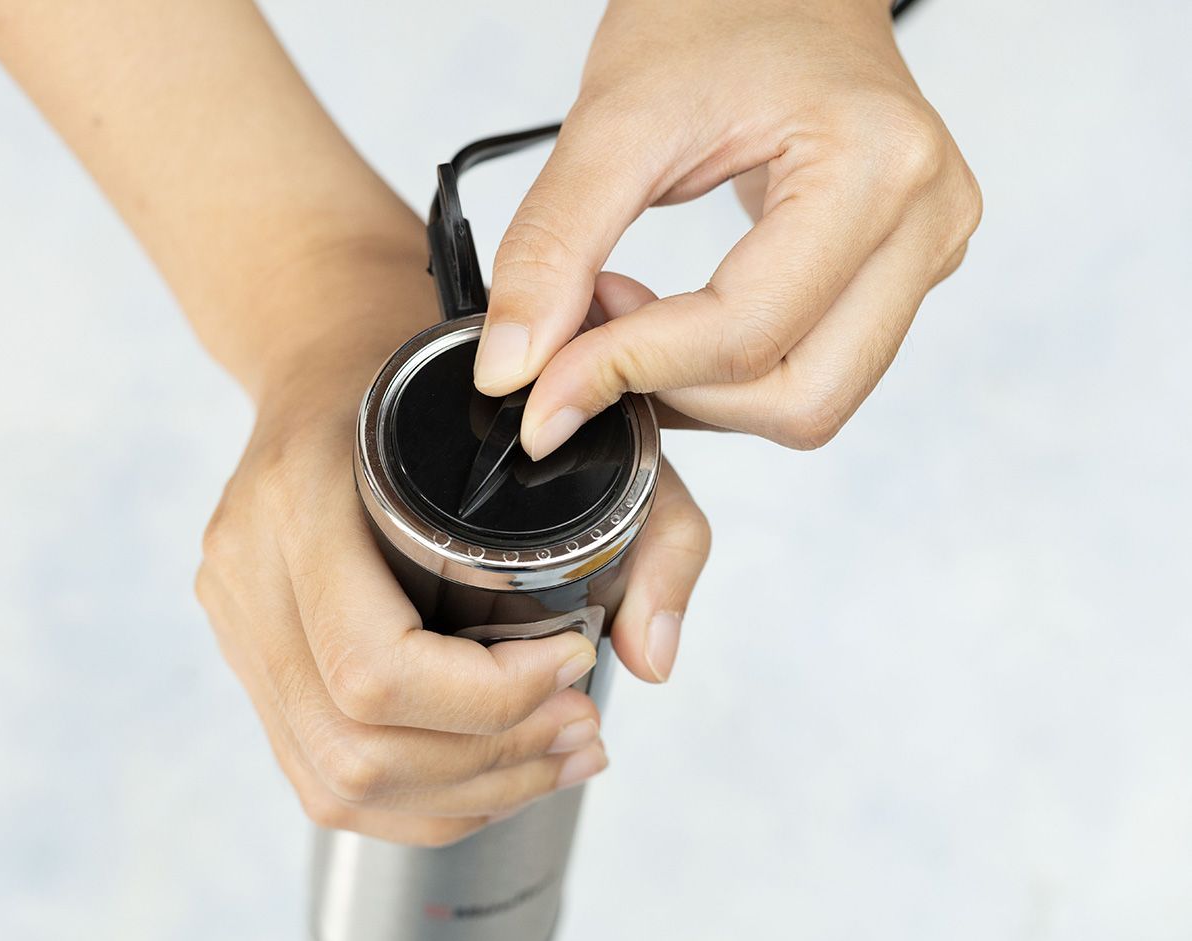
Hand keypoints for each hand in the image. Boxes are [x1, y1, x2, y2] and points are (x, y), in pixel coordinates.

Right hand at [195, 316, 709, 846]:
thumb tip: (651, 659)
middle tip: (581, 731)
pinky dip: (418, 800)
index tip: (574, 665)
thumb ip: (647, 521)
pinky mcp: (246, 656)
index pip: (377, 666)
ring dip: (463, 795)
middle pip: (357, 745)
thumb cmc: (438, 383)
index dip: (489, 699)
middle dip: (491, 762)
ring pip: (336, 781)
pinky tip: (494, 777)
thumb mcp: (563, 419)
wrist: (322, 357)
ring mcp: (234, 620)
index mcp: (300, 499)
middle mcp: (246, 569)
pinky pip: (320, 777)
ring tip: (555, 760)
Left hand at [474, 0, 982, 453]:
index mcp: (875, 165)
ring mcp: (925, 250)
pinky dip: (727, 371)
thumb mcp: (614, 119)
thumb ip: (552, 248)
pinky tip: (670, 313)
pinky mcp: (902, 270)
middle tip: (592, 335)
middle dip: (678, 394)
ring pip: (812, 400)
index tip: (542, 387)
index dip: (629, 373)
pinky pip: (815, 368)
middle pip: (802, 398)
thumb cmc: (717, 8)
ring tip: (627, 311)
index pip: (746, 334)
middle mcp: (926, 218)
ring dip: (701, 391)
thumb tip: (514, 367)